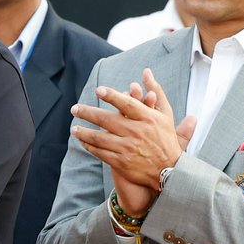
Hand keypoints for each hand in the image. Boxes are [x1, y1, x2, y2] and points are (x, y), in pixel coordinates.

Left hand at [71, 69, 196, 215]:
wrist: (169, 171)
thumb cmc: (166, 139)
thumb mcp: (166, 114)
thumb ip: (156, 91)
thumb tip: (146, 72)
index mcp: (147, 118)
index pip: (126, 103)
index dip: (112, 96)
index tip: (98, 90)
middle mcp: (137, 132)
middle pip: (106, 119)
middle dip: (87, 113)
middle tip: (74, 108)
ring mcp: (128, 148)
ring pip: (99, 137)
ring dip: (84, 132)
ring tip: (74, 128)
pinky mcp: (122, 163)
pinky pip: (101, 153)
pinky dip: (90, 147)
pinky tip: (83, 142)